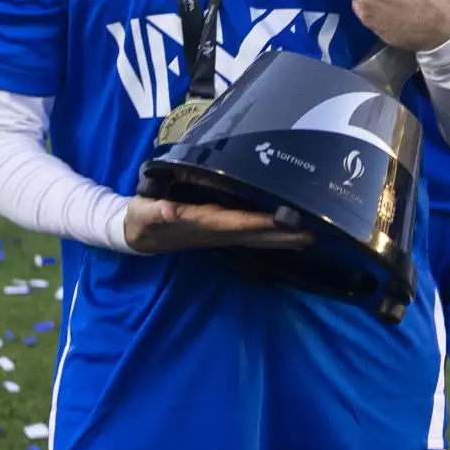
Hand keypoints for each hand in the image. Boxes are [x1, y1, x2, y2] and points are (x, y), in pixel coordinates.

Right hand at [122, 196, 315, 253]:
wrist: (137, 235)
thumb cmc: (141, 220)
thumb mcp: (142, 213)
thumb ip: (155, 212)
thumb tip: (169, 210)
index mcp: (200, 223)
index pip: (234, 222)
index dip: (258, 222)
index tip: (282, 220)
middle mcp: (216, 232)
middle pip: (253, 235)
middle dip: (281, 235)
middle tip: (312, 234)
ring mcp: (220, 235)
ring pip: (256, 238)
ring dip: (282, 239)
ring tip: (310, 238)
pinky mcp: (221, 232)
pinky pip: (251, 236)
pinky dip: (271, 236)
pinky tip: (289, 237)